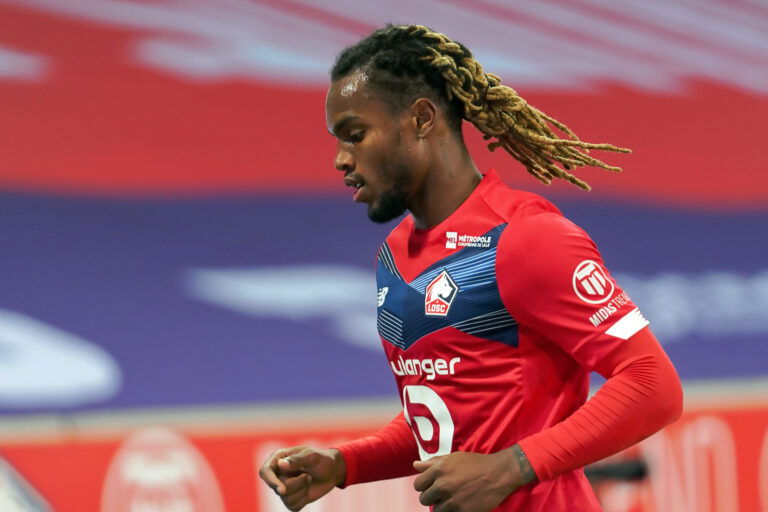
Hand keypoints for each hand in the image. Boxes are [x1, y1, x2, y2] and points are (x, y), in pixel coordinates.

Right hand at [258, 446, 345, 511]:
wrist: (332, 471)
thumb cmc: (321, 460)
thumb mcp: (311, 457)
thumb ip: (296, 460)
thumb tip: (280, 465)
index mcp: (278, 459)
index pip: (265, 472)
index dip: (270, 481)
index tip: (282, 490)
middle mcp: (278, 474)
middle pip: (277, 488)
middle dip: (296, 484)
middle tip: (308, 476)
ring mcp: (283, 487)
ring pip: (285, 499)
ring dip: (301, 491)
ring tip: (308, 480)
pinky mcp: (291, 498)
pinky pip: (293, 506)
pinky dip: (303, 499)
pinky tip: (307, 490)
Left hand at [412, 445, 535, 511]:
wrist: (498, 474)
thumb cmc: (475, 464)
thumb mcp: (453, 457)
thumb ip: (432, 462)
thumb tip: (415, 465)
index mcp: (438, 470)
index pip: (418, 484)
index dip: (424, 486)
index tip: (432, 486)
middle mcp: (443, 485)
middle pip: (424, 499)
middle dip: (432, 497)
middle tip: (443, 494)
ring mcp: (452, 499)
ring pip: (436, 510)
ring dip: (442, 506)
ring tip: (453, 499)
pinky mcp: (462, 511)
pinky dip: (453, 511)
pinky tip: (460, 504)